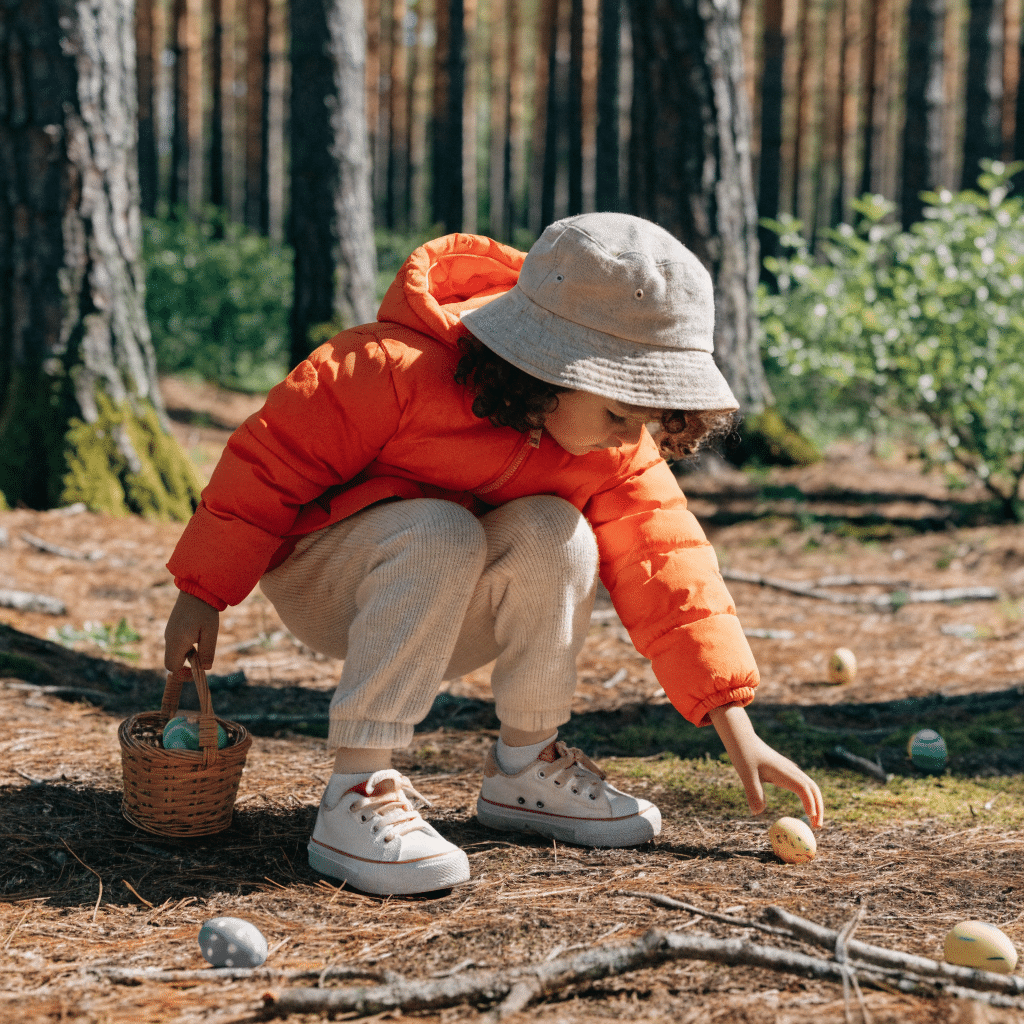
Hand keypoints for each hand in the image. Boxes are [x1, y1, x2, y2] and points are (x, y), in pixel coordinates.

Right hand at [164, 590, 219, 673]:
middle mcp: (169, 638)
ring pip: (174, 652)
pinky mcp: (172, 627)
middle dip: (185, 665)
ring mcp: (169, 632)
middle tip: (201, 657)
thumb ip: (207, 653)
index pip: (171, 667)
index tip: (195, 671)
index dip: (182, 674)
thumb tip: (205, 668)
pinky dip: (185, 646)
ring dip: (187, 654)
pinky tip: (197, 634)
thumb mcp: (210, 633)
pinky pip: (176, 643)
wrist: (197, 589)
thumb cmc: (205, 611)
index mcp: (177, 641)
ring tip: (202, 641)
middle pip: (171, 661)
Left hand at [708, 704, 824, 827]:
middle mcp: (791, 771)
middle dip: (819, 807)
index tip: (811, 819)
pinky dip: (808, 798)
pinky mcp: (784, 771)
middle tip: (817, 827)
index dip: (810, 804)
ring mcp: (789, 770)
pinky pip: (802, 786)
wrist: (741, 738)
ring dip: (815, 803)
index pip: (804, 789)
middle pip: (813, 789)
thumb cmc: (744, 754)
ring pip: (810, 787)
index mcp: (784, 772)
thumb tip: (758, 813)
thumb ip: (753, 793)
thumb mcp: (746, 774)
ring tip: (813, 822)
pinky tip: (805, 808)